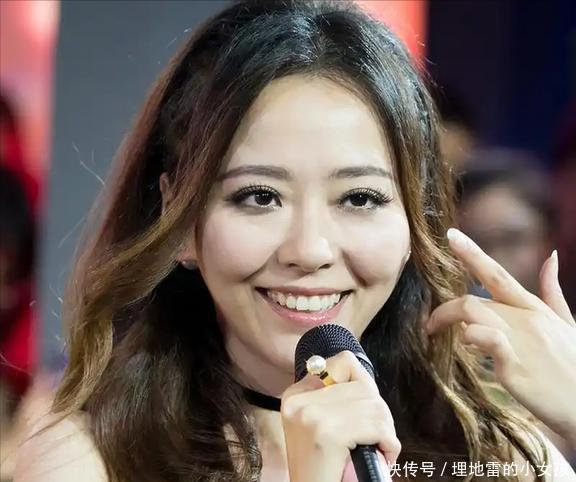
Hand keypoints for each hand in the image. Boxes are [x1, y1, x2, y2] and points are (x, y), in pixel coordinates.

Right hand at [280, 351, 399, 481]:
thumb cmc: (323, 468)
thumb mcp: (319, 426)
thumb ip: (335, 399)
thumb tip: (365, 379)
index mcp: (295, 395)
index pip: (344, 362)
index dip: (365, 386)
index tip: (364, 413)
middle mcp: (299, 401)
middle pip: (364, 385)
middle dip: (380, 413)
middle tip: (377, 437)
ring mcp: (311, 416)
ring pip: (374, 406)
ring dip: (386, 430)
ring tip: (378, 448)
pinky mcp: (326, 435)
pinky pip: (376, 427)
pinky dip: (389, 443)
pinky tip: (383, 456)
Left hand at [426, 228, 575, 446]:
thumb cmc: (575, 368)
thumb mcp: (567, 325)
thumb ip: (552, 293)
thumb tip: (551, 257)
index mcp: (534, 309)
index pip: (498, 274)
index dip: (472, 253)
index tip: (450, 235)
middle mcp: (526, 319)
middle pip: (472, 299)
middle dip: (443, 309)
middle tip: (429, 324)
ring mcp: (520, 340)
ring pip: (472, 311)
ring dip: (446, 319)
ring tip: (437, 335)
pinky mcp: (515, 365)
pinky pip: (487, 338)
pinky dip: (471, 337)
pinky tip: (467, 346)